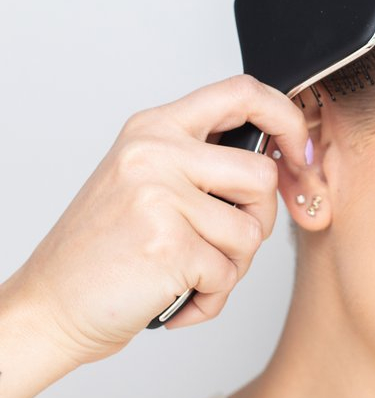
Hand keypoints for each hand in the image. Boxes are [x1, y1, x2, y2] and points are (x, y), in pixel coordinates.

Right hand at [4, 74, 309, 367]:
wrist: (52, 305)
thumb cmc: (108, 250)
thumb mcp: (148, 181)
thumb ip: (205, 162)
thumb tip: (284, 158)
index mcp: (155, 128)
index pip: (241, 92)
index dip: (285, 118)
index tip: (299, 153)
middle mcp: (155, 152)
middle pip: (261, 175)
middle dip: (257, 220)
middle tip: (222, 244)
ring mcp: (159, 196)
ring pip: (252, 231)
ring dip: (232, 265)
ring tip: (189, 271)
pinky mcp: (168, 245)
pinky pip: (228, 273)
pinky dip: (211, 297)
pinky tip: (176, 294)